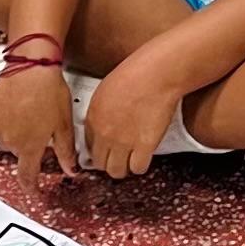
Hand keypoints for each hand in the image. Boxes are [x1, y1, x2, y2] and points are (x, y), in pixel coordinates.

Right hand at [0, 62, 79, 184]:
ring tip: (29, 111)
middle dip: (28, 144)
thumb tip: (71, 170)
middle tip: (40, 124)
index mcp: (29, 147)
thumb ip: (66, 152)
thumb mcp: (64, 124)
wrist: (31, 65)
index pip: (27, 176)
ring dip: (16, 131)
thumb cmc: (49, 91)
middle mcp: (10, 140)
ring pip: (7, 137)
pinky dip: (5, 117)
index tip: (32, 190)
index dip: (30, 187)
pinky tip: (17, 104)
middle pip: (19, 152)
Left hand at [83, 45, 196, 177]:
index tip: (105, 151)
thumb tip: (105, 121)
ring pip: (117, 171)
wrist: (156, 74)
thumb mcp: (106, 89)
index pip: (88, 147)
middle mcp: (105, 133)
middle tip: (119, 158)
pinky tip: (144, 157)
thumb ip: (101, 110)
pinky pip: (137, 168)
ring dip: (124, 168)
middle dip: (108, 163)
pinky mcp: (143, 146)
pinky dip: (140, 165)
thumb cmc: (136, 74)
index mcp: (93, 117)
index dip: (98, 151)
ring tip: (131, 160)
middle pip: (100, 163)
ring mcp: (123, 142)